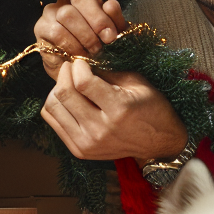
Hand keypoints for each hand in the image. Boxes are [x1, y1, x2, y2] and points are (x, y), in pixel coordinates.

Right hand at [34, 0, 125, 79]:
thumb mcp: (112, 32)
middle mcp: (63, 2)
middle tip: (103, 45)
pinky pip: (56, 33)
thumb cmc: (99, 45)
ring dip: (84, 37)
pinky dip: (72, 46)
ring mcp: (49, 14)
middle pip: (74, 4)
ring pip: (66, 15)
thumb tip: (110, 5)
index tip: (111, 36)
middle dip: (94, 25)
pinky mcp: (41, 29)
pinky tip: (80, 57)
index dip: (99, 15)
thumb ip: (114, 17)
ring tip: (93, 53)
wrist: (81, 68)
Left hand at [40, 58, 188, 162]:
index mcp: (120, 109)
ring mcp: (88, 143)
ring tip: (69, 84)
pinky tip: (69, 101)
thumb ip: (108, 74)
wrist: (160, 143)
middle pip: (64, 94)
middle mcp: (101, 129)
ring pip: (53, 107)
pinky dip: (56, 106)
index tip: (82, 62)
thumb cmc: (152, 109)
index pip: (83, 83)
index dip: (78, 67)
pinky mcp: (80, 151)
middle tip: (71, 68)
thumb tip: (81, 66)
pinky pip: (53, 121)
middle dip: (64, 74)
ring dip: (57, 89)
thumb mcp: (137, 84)